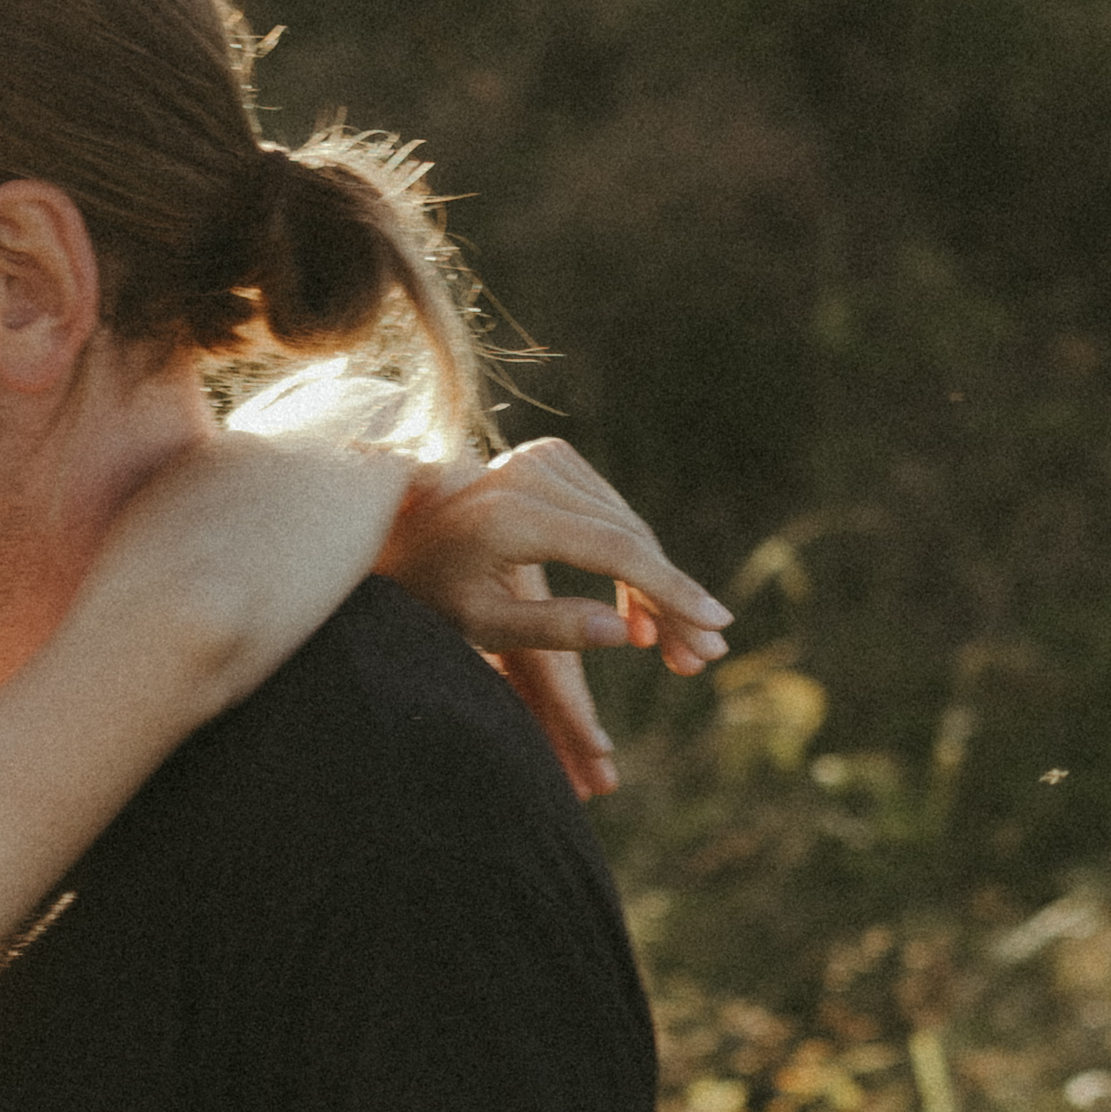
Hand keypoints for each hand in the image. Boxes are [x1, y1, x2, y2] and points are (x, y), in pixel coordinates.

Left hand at [380, 433, 727, 802]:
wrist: (396, 529)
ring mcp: (545, 457)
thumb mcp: (480, 625)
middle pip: (630, 538)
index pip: (614, 550)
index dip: (669, 590)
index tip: (714, 625)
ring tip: (682, 650)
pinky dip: (633, 561)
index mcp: (512, 515)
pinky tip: (645, 616)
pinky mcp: (554, 457)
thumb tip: (628, 635)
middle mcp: (531, 473)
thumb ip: (552, 628)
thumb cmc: (431, 590)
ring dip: (659, 587)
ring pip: (628, 527)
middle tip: (706, 654)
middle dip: (672, 600)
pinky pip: (612, 515)